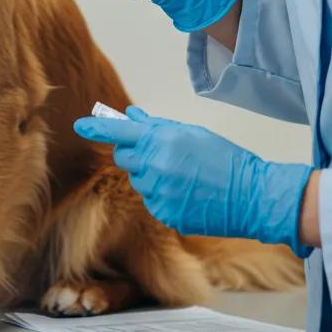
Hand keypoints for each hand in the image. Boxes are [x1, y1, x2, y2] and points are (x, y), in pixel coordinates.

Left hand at [73, 107, 311, 254]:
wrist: (252, 195)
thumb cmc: (224, 158)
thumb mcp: (191, 134)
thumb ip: (157, 127)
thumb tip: (131, 116)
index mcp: (162, 141)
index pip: (120, 132)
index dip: (97, 127)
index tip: (79, 125)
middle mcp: (156, 166)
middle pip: (125, 157)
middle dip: (135, 153)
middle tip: (161, 154)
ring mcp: (160, 192)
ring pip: (139, 180)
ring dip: (151, 176)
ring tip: (183, 176)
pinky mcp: (166, 214)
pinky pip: (152, 201)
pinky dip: (164, 196)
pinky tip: (187, 194)